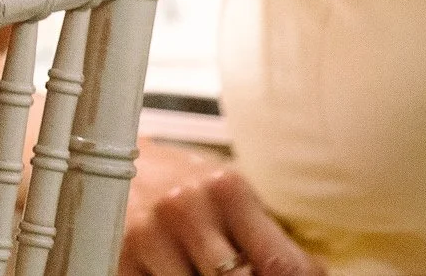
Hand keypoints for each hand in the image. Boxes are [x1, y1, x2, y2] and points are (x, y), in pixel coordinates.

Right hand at [121, 152, 322, 275]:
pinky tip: (175, 270)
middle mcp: (185, 208)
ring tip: (204, 268)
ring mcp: (148, 235)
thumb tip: (314, 275)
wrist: (111, 161)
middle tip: (242, 273)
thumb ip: (272, 238)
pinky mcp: (119, 256)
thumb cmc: (183, 184)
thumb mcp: (231, 197)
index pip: (280, 265)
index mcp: (225, 188)